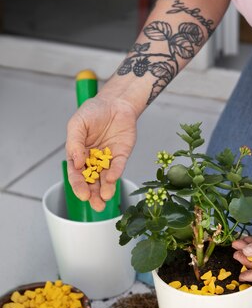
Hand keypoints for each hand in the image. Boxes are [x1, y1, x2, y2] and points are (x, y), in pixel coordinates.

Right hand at [66, 96, 137, 210]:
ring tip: (106, 197)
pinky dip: (116, 173)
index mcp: (78, 155)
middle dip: (93, 194)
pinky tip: (113, 179)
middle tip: (96, 205)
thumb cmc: (93, 112)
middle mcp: (93, 161)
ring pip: (106, 179)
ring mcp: (108, 160)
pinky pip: (118, 166)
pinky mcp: (121, 155)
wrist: (115, 102)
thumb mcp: (77, 124)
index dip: (78, 186)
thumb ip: (74, 143)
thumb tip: (76, 162)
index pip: (76, 175)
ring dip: (106, 189)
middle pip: (91, 182)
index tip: (82, 195)